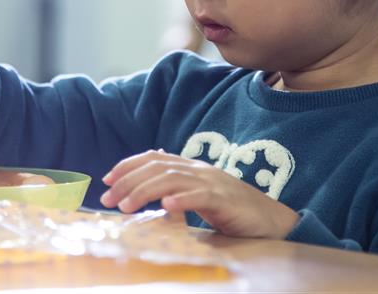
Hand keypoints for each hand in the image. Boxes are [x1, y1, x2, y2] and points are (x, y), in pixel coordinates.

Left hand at [100, 149, 299, 238]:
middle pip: (158, 167)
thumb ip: (179, 189)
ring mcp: (212, 183)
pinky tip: (166, 206)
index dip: (129, 165)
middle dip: (129, 181)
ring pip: (172, 180)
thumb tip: (153, 191)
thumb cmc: (233, 211)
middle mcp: (199, 169)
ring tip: (126, 206)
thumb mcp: (200, 196)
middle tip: (107, 199)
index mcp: (192, 167)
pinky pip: (200, 196)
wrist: (271, 219)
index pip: (155, 158)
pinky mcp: (225, 200)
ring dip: (145, 191)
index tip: (106, 179)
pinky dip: (182, 199)